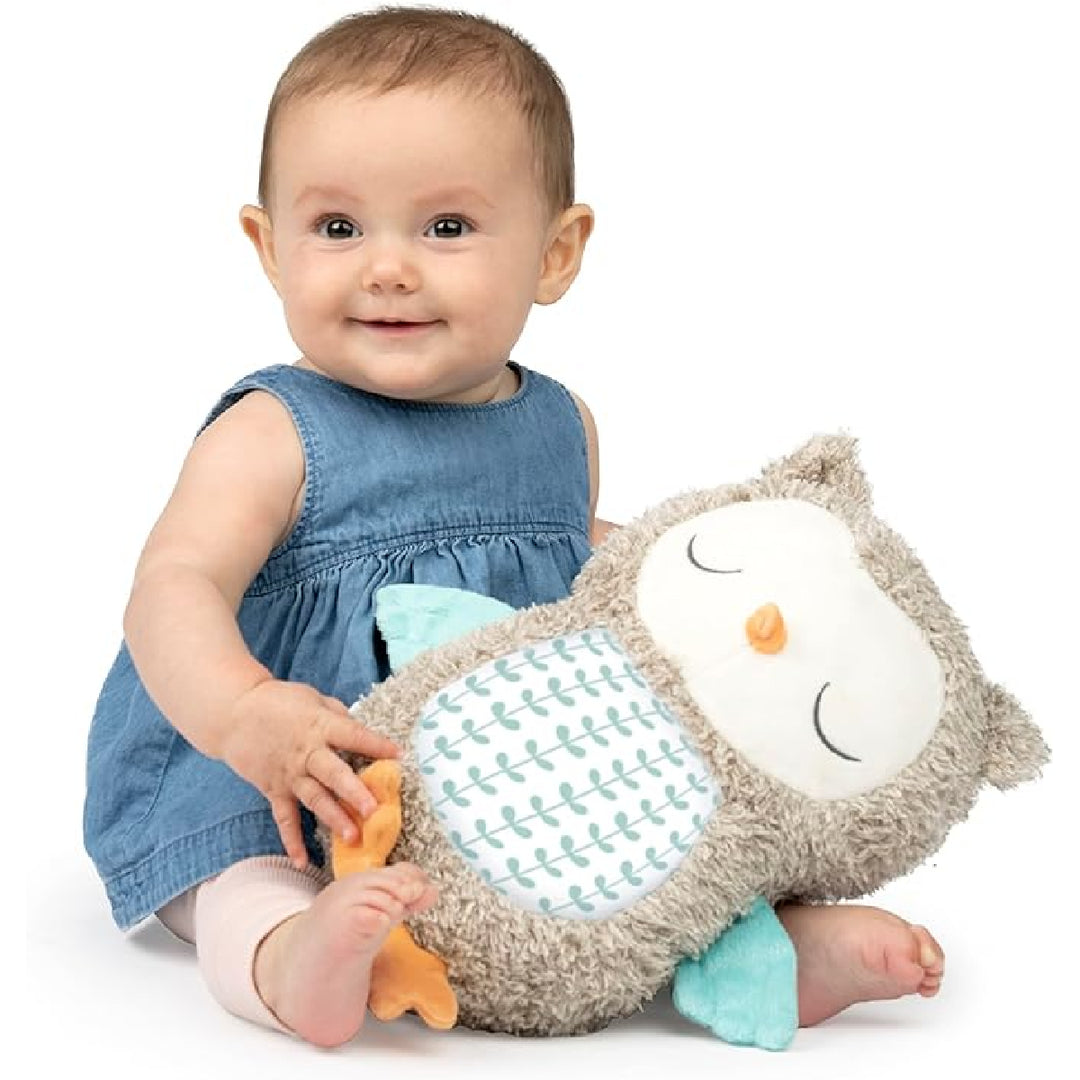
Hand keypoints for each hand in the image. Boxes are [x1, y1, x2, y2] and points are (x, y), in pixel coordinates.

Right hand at [219, 678, 400, 868]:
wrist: (233, 712)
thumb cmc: (280, 701)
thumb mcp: (314, 698)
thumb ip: (337, 716)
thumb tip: (360, 730)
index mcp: (319, 726)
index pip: (352, 735)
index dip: (376, 744)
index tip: (399, 755)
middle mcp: (306, 752)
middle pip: (333, 774)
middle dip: (354, 792)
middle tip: (374, 810)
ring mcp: (289, 774)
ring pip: (314, 799)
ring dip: (333, 818)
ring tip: (352, 837)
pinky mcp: (273, 789)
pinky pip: (284, 818)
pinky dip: (291, 840)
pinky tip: (302, 861)